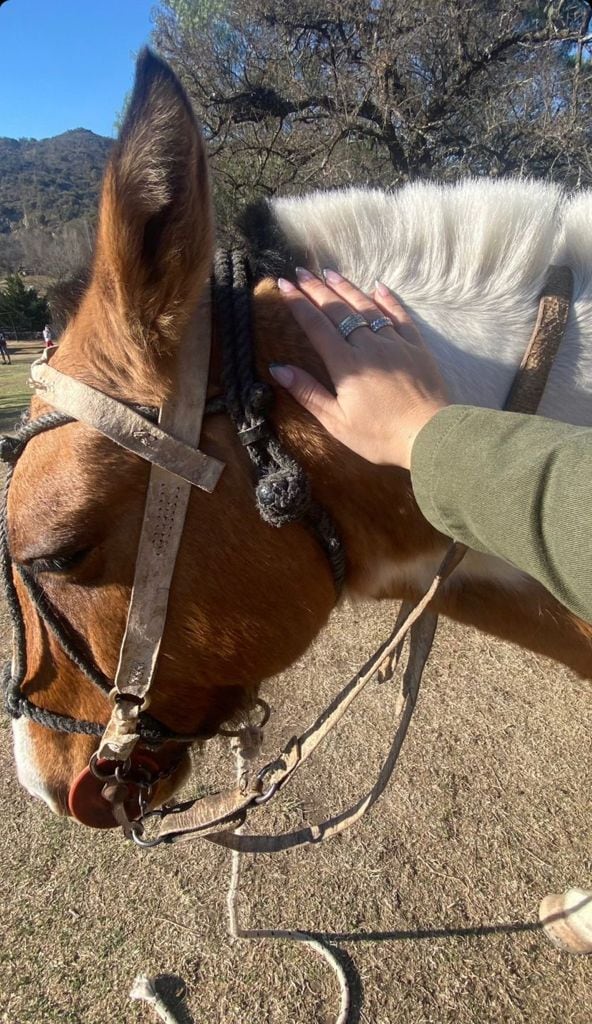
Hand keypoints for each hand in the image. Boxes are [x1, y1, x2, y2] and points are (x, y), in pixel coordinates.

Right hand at [271, 269, 449, 469]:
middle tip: (301, 272)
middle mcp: (368, 345)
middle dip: (317, 289)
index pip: (316, 326)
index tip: (284, 284)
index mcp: (345, 364)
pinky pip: (400, 316)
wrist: (430, 436)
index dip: (298, 304)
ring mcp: (395, 343)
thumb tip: (278, 368)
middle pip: (338, 310)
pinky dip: (388, 300)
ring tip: (331, 272)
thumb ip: (307, 392)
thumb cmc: (379, 435)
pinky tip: (379, 287)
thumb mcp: (336, 421)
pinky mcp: (417, 347)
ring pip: (367, 307)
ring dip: (347, 288)